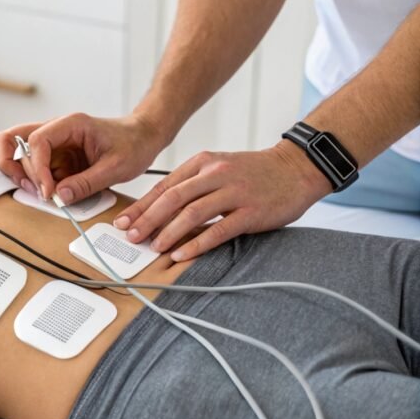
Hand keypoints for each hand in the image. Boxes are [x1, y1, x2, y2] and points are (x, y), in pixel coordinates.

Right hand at [0, 112, 167, 203]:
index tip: (47, 191)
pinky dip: (36, 181)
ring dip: (22, 173)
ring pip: (18, 153)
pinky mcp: (56, 157)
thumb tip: (60, 196)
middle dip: (19, 168)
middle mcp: (56, 130)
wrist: (143, 138)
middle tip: (35, 191)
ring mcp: (54, 144)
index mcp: (70, 124)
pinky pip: (36, 168)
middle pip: (14, 140)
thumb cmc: (133, 143)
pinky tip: (51, 193)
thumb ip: (87, 183)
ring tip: (40, 192)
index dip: (37, 168)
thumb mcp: (116, 167)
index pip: (37, 141)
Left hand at [114, 140, 331, 260]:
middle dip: (148, 219)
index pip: (164, 186)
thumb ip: (191, 185)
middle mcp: (215, 174)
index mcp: (202, 163)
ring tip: (153, 247)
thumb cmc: (252, 173)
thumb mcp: (218, 169)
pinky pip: (220, 229)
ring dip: (169, 232)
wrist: (296, 167)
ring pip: (192, 213)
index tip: (123, 222)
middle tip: (131, 236)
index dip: (141, 206)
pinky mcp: (251, 210)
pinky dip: (198, 244)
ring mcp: (234, 192)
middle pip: (172, 198)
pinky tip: (182, 255)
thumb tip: (158, 211)